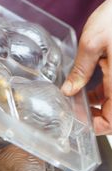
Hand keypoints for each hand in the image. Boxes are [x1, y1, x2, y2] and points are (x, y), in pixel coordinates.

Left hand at [61, 0, 111, 134]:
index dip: (95, 126)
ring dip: (97, 106)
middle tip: (73, 112)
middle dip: (94, 116)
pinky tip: (86, 90)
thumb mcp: (93, 43)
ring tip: (76, 102)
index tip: (77, 122)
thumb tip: (69, 90)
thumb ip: (80, 71)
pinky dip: (102, 94)